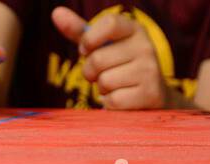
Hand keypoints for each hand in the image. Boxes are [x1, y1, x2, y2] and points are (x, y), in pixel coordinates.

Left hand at [51, 7, 167, 108]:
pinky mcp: (150, 94)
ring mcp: (150, 71)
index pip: (110, 23)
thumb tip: (56, 13)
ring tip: (115, 87)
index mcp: (135, 29)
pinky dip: (110, 104)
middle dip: (91, 72)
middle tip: (102, 75)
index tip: (86, 50)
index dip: (90, 39)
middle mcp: (146, 47)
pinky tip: (121, 100)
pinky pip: (113, 101)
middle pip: (98, 59)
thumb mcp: (103, 46)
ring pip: (104, 82)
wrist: (154, 95)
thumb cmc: (121, 66)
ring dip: (102, 90)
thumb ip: (80, 31)